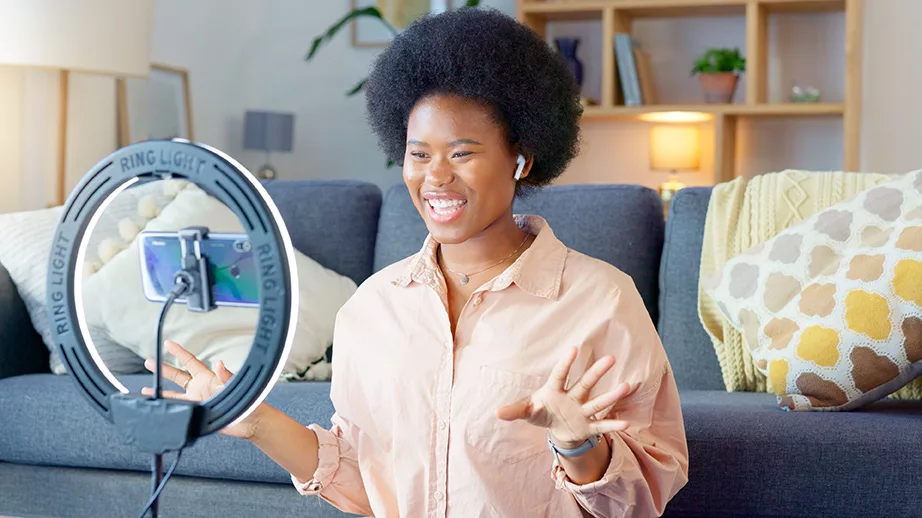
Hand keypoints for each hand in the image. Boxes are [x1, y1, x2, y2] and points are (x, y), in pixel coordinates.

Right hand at [142, 340, 261, 439]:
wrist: (250, 423)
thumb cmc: (249, 402)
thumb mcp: (236, 386)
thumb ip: (225, 376)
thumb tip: (219, 363)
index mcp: (208, 378)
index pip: (189, 361)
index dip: (179, 351)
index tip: (168, 343)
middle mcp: (200, 388)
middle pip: (177, 376)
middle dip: (162, 369)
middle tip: (149, 362)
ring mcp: (197, 402)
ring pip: (174, 395)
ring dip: (160, 392)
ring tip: (145, 389)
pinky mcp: (196, 415)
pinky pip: (178, 411)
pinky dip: (167, 409)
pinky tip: (157, 408)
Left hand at [496, 346, 631, 448]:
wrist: (557, 429)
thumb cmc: (541, 412)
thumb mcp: (527, 411)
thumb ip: (514, 410)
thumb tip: (496, 413)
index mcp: (554, 391)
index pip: (560, 375)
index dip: (566, 363)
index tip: (573, 348)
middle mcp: (572, 397)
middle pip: (586, 383)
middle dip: (597, 372)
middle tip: (611, 357)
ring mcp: (582, 411)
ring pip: (598, 402)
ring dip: (611, 395)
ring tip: (626, 385)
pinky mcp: (588, 426)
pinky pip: (601, 426)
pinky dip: (612, 426)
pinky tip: (626, 423)